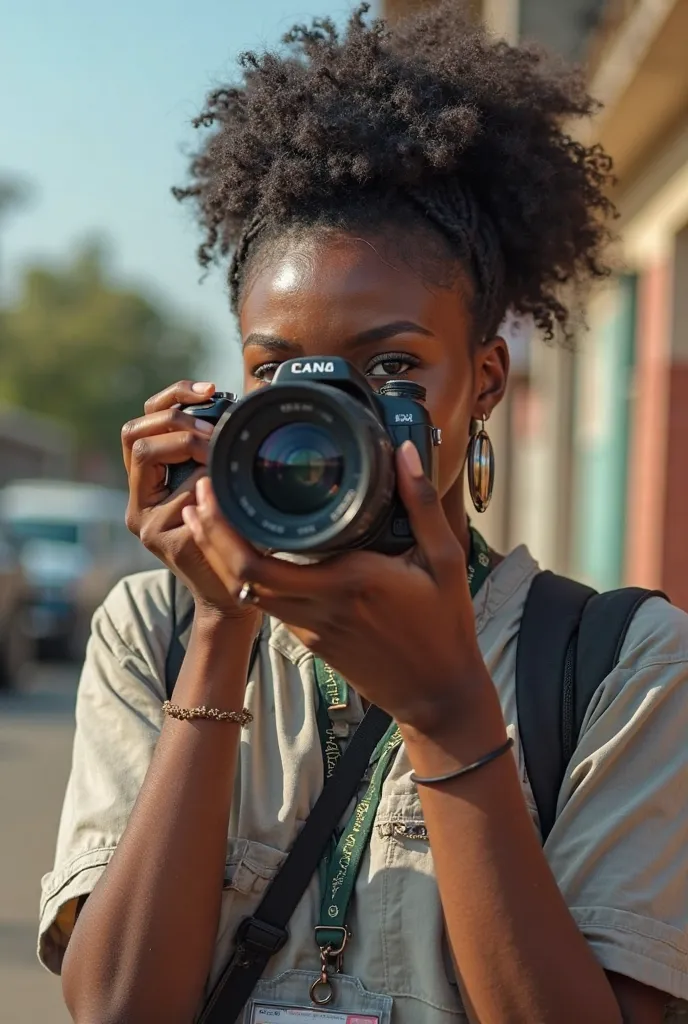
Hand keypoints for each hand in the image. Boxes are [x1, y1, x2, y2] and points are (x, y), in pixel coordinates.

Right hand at [121, 380, 259, 626]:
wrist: (233, 597)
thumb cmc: (233, 536)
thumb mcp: (219, 488)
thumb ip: (213, 456)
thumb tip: (235, 407)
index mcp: (147, 485)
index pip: (139, 424)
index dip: (172, 398)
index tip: (211, 390)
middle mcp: (138, 503)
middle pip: (135, 435)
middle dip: (178, 421)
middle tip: (215, 431)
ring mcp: (148, 523)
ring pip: (150, 455)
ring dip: (192, 446)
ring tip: (223, 455)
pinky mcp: (170, 541)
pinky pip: (187, 491)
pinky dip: (213, 481)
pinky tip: (234, 492)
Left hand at [182, 442, 489, 730]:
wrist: (437, 695)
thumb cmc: (445, 628)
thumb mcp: (445, 559)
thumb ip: (421, 502)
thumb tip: (402, 453)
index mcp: (346, 581)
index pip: (261, 560)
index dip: (224, 528)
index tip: (214, 490)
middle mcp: (318, 607)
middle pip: (238, 574)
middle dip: (210, 534)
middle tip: (199, 494)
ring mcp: (310, 628)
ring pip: (248, 592)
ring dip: (222, 556)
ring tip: (210, 516)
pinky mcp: (311, 641)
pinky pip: (269, 604)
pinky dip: (248, 576)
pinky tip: (248, 550)